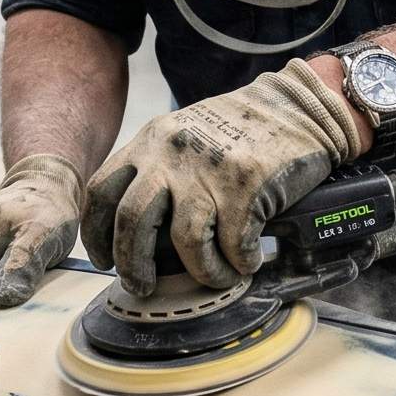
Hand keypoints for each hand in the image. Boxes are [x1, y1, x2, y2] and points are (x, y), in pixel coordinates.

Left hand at [83, 60, 368, 295]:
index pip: (102, 191)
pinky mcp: (246, 187)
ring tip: (216, 276)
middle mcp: (171, 155)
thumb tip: (139, 235)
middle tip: (143, 287)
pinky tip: (247, 261)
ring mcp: (208, 171)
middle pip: (132, 222)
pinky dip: (240, 263)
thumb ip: (158, 169)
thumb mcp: (184, 135)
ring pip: (186, 242)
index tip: (104, 260)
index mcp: (150, 142)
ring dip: (202, 272)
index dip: (96, 233)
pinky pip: (234, 246)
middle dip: (133, 265)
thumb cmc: (242, 130)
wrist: (299, 107)